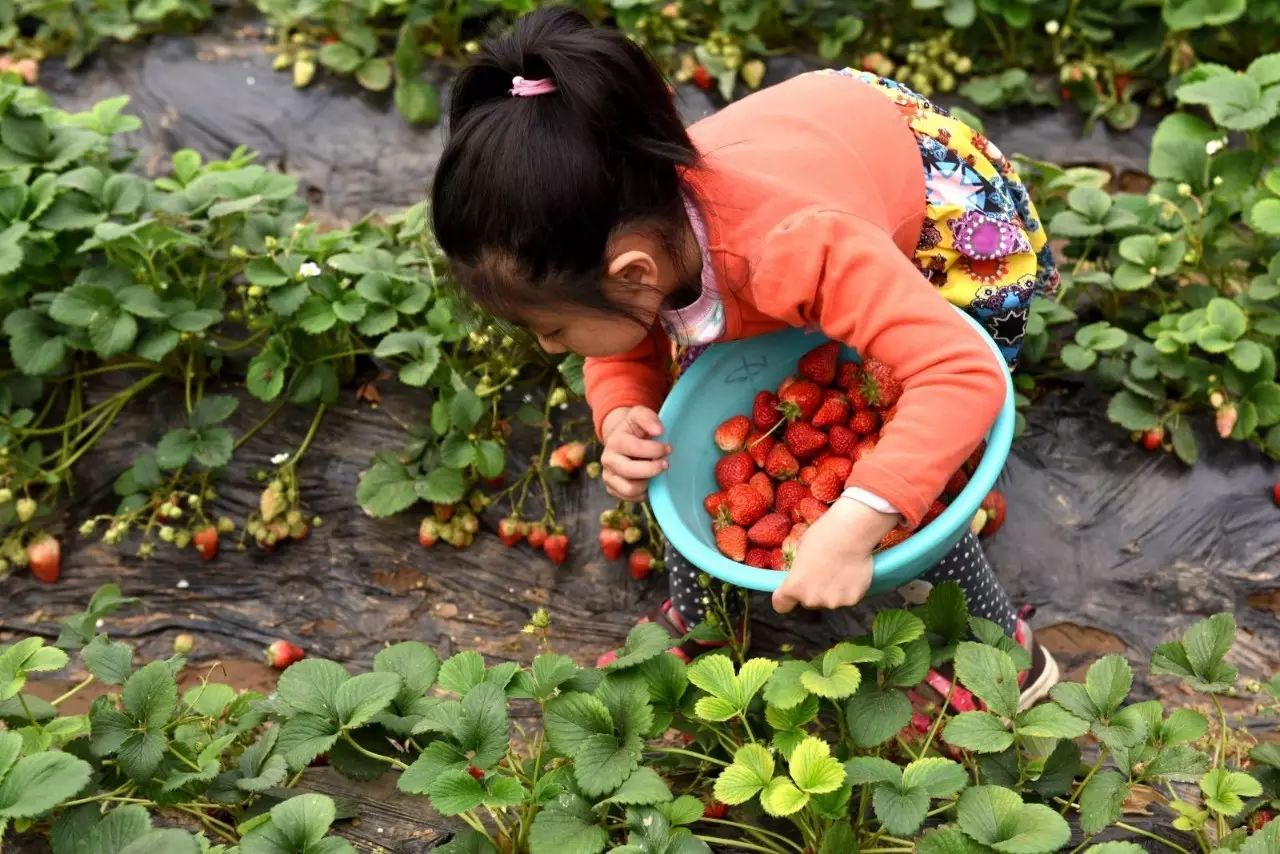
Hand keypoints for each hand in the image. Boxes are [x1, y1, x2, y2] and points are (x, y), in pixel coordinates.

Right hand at [599, 406, 669, 499]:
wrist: (623, 440)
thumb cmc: (635, 428)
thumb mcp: (640, 415)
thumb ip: (648, 418)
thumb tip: (658, 431)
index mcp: (615, 440)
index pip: (634, 448)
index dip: (654, 450)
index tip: (668, 448)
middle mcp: (608, 459)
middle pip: (629, 471)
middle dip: (652, 469)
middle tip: (666, 464)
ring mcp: (608, 476)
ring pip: (630, 489)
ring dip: (648, 482)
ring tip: (657, 473)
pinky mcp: (612, 489)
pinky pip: (631, 498)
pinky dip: (643, 492)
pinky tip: (650, 480)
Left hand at [772, 499, 898, 612]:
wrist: (852, 533)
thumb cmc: (823, 536)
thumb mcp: (801, 551)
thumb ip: (799, 570)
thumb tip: (803, 575)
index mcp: (794, 586)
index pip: (781, 604)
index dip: (785, 599)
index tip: (789, 593)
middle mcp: (810, 599)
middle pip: (808, 602)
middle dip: (812, 591)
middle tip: (822, 574)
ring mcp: (832, 602)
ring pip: (828, 601)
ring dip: (831, 591)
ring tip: (840, 571)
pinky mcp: (852, 600)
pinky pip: (847, 598)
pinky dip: (849, 590)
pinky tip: (853, 574)